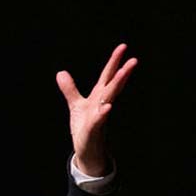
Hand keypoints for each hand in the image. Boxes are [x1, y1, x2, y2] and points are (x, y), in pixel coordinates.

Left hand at [56, 43, 138, 176]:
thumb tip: (61, 72)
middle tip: (134, 60)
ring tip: (123, 73)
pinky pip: (99, 120)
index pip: (108, 76)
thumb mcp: (76, 105)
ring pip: (109, 99)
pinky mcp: (93, 130)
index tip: (123, 47)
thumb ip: (70, 89)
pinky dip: (102, 113)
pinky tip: (107, 107)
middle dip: (122, 73)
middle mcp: (102, 104)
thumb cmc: (85, 127)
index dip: (114, 61)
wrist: (86, 149)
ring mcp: (99, 116)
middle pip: (113, 85)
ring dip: (116, 87)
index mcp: (98, 96)